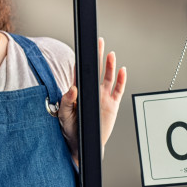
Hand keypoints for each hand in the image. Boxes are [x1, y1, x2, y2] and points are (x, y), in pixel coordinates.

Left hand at [59, 37, 127, 162]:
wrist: (82, 144)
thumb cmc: (71, 130)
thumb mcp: (64, 115)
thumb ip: (67, 101)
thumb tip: (72, 88)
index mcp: (79, 92)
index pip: (81, 72)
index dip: (83, 60)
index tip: (84, 47)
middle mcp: (92, 92)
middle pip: (95, 70)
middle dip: (98, 55)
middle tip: (99, 42)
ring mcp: (102, 97)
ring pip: (107, 78)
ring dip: (109, 66)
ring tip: (111, 54)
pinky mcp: (112, 105)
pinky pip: (118, 90)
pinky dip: (121, 80)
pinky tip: (122, 71)